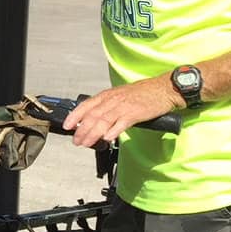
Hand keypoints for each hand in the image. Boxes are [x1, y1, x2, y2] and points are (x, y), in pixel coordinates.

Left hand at [62, 77, 182, 147]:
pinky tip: (107, 138)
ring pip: (103, 121)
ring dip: (93, 134)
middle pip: (92, 116)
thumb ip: (107, 106)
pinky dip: (113, 131)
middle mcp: (113, 99)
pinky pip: (122, 123)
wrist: (164, 89)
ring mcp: (124, 106)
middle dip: (82, 130)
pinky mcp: (136, 112)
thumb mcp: (120, 96)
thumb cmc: (143, 93)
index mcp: (108, 95)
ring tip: (86, 143)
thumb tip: (94, 120)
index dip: (74, 116)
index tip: (67, 126)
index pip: (86, 105)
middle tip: (76, 141)